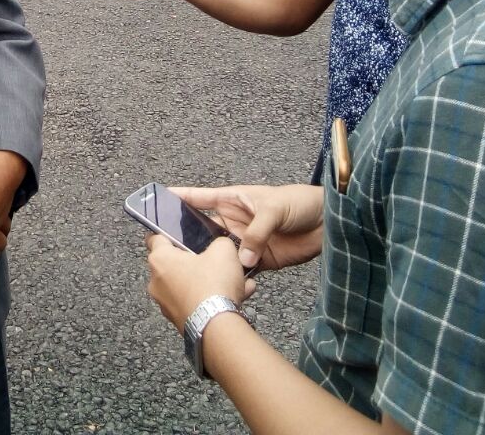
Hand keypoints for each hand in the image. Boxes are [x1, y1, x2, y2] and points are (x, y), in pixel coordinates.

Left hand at [146, 235, 247, 332]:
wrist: (217, 326)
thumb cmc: (213, 285)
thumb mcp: (223, 250)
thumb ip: (219, 242)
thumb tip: (220, 246)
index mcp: (160, 259)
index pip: (155, 238)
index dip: (167, 234)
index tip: (177, 234)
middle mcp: (156, 282)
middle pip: (174, 265)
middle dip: (195, 262)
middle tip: (213, 260)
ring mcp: (165, 303)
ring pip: (188, 285)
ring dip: (208, 282)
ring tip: (234, 282)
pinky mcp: (178, 320)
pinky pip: (195, 303)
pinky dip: (210, 300)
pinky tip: (236, 298)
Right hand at [172, 185, 323, 272]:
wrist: (329, 223)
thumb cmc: (300, 203)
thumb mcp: (275, 209)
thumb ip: (257, 232)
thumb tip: (242, 259)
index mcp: (232, 201)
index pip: (199, 198)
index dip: (178, 198)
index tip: (155, 201)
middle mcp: (233, 222)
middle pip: (203, 231)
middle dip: (187, 239)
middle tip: (168, 251)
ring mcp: (245, 243)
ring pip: (219, 255)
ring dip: (211, 263)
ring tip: (193, 274)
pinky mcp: (258, 261)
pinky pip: (240, 272)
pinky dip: (234, 280)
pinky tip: (226, 287)